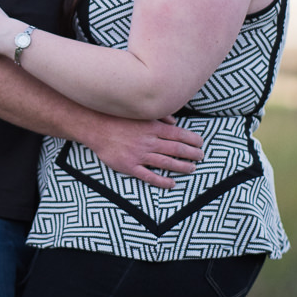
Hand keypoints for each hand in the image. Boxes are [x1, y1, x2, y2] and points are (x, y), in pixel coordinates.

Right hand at [85, 115, 204, 190]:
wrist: (95, 127)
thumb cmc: (117, 118)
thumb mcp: (139, 113)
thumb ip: (158, 116)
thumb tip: (174, 122)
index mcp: (152, 127)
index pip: (178, 134)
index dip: (192, 139)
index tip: (201, 143)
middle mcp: (148, 141)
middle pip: (175, 149)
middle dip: (191, 153)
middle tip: (201, 157)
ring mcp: (139, 155)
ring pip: (166, 162)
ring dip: (181, 166)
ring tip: (192, 169)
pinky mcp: (130, 166)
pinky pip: (149, 176)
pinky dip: (162, 181)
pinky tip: (172, 183)